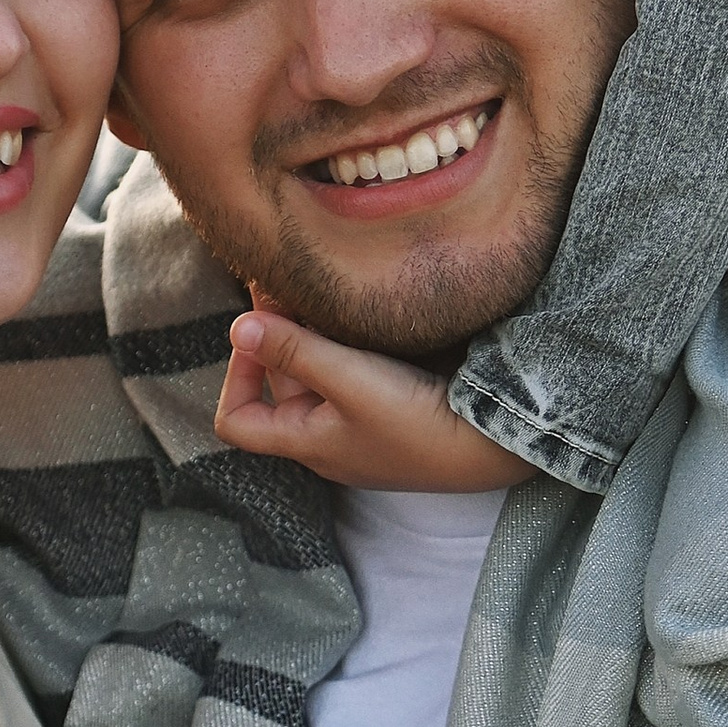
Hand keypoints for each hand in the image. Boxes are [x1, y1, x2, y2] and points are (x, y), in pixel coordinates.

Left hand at [214, 294, 527, 492]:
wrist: (492, 444)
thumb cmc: (416, 424)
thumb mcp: (349, 381)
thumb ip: (293, 350)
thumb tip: (236, 326)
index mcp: (305, 441)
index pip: (237, 420)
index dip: (235, 375)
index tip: (258, 334)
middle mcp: (327, 435)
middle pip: (280, 381)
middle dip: (279, 332)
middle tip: (288, 281)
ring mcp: (361, 422)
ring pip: (319, 369)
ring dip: (315, 331)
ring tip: (322, 287)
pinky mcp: (394, 405)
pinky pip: (355, 369)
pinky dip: (349, 340)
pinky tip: (361, 311)